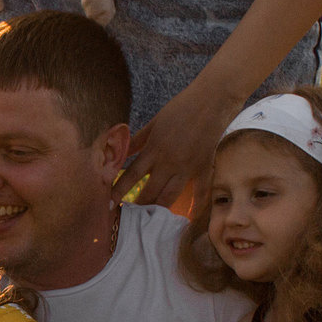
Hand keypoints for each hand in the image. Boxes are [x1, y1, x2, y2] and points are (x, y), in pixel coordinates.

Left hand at [117, 82, 239, 209]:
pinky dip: (195, 206)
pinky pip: (200, 192)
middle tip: (128, 220)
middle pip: (149, 191)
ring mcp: (188, 167)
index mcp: (154, 148)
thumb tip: (121, 150)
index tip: (109, 204)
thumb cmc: (181, 107)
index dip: (118, 190)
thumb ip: (138, 139)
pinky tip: (188, 219)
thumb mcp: (155, 121)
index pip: (131, 175)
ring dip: (158, 209)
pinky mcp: (205, 167)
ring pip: (170, 196)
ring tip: (149, 222)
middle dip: (137, 206)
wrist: (212, 100)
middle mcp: (169, 161)